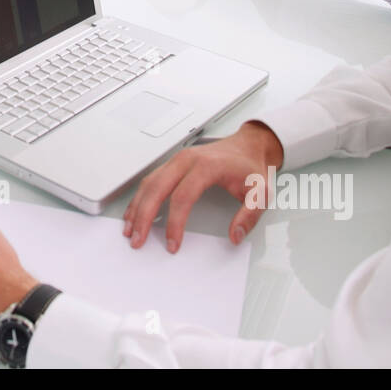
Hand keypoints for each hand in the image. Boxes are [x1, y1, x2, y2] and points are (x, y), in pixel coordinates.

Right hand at [123, 121, 284, 251]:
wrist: (249, 145)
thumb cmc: (251, 167)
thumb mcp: (261, 192)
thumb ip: (249, 215)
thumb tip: (235, 235)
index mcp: (206, 166)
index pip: (182, 197)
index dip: (174, 223)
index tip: (172, 244)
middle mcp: (187, 160)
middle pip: (156, 188)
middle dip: (144, 216)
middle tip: (138, 240)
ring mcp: (177, 160)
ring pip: (149, 183)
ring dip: (137, 207)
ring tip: (130, 230)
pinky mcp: (173, 164)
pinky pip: (151, 180)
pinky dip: (140, 197)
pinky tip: (135, 212)